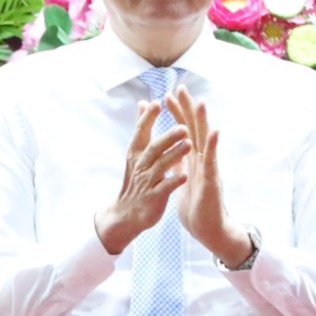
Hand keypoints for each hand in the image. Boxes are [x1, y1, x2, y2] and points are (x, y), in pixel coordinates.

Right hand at [93, 98, 190, 254]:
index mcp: (136, 153)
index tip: (157, 103)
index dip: (148, 118)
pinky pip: (164, 188)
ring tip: (188, 145)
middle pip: (153, 148)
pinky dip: (173, 181)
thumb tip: (144, 102)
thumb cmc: (136, 178)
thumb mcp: (135, 152)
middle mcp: (140, 165)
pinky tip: (184, 175)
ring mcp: (147, 182)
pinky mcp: (154, 198)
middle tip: (183, 127)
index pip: (141, 132)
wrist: (126, 213)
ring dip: (174, 155)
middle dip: (167, 137)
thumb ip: (142, 127)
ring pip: (161, 166)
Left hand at [164, 87, 253, 266]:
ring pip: (205, 141)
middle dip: (187, 109)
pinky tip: (214, 132)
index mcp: (193, 159)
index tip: (167, 95)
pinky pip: (212, 161)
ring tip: (200, 102)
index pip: (184, 131)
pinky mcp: (212, 181)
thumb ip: (180, 165)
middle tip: (180, 87)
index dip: (176, 113)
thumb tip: (173, 152)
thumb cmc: (196, 206)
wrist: (207, 228)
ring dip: (203, 121)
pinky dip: (213, 146)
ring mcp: (209, 168)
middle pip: (195, 129)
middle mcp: (203, 159)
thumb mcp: (183, 180)